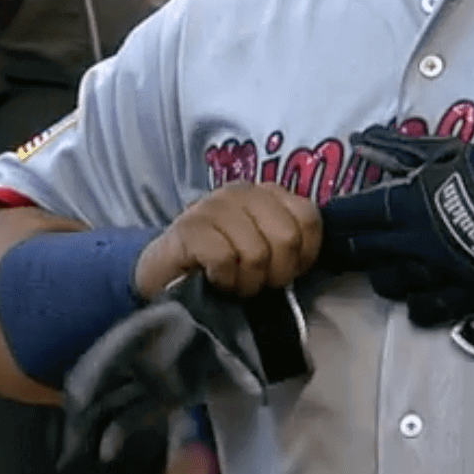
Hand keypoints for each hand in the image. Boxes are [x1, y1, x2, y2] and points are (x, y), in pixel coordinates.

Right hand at [134, 183, 320, 300]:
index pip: (308, 218)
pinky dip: (223, 279)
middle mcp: (240, 191)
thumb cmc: (221, 265)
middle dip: (275, 273)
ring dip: (246, 282)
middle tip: (255, 282)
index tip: (284, 272)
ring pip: (256, 253)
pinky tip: (212, 279)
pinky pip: (225, 259)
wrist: (164, 276)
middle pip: (286, 237)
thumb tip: (307, 255)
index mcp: (265, 193)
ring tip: (232, 282)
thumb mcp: (263, 251)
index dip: (304, 255)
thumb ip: (286, 242)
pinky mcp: (189, 228)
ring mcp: (212, 206)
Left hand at [317, 127, 473, 326]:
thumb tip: (364, 139)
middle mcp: (420, 243)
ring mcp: (444, 274)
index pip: (355, 212)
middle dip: (345, 249)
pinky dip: (417, 306)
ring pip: (391, 284)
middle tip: (332, 248)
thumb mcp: (461, 153)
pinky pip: (429, 310)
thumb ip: (409, 151)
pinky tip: (416, 299)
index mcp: (415, 202)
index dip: (333, 217)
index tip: (319, 218)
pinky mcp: (472, 298)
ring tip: (380, 266)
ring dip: (381, 275)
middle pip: (364, 251)